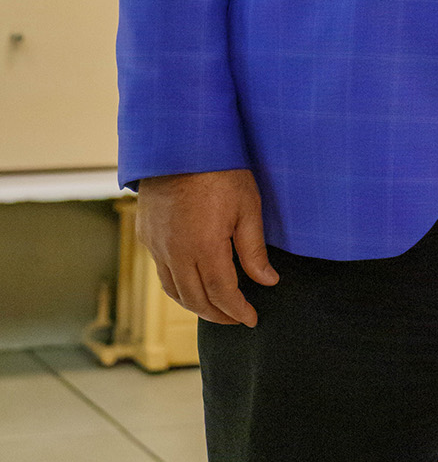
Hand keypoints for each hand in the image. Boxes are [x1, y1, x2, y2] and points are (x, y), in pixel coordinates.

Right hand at [136, 168, 278, 325]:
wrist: (180, 141)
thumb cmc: (220, 169)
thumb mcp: (247, 206)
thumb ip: (254, 249)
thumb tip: (268, 282)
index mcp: (204, 247)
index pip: (222, 294)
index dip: (237, 311)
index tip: (251, 319)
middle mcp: (176, 253)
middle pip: (196, 300)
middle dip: (219, 315)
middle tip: (237, 319)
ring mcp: (157, 245)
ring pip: (175, 291)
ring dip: (196, 305)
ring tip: (216, 308)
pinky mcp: (146, 235)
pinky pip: (162, 272)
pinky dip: (178, 286)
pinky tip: (192, 283)